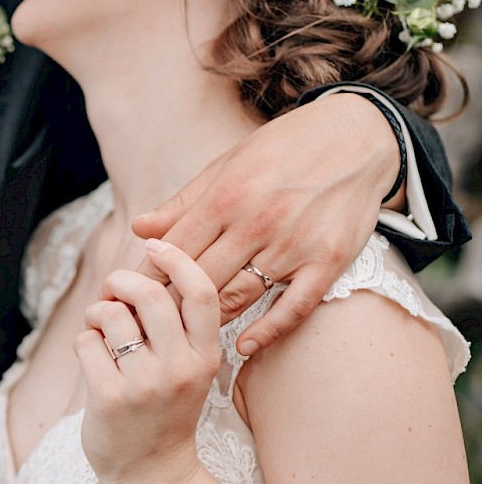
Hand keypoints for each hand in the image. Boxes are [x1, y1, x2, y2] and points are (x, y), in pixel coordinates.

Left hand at [76, 245, 219, 483]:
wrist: (153, 474)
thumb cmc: (166, 413)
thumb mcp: (190, 370)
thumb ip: (176, 327)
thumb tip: (146, 270)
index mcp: (205, 356)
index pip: (201, 292)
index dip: (178, 259)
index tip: (157, 245)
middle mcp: (179, 368)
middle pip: (150, 295)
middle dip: (123, 281)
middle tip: (113, 289)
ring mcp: (144, 384)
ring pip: (112, 315)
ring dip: (98, 312)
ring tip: (99, 328)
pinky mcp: (109, 398)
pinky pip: (86, 342)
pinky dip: (84, 341)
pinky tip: (92, 356)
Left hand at [132, 95, 395, 353]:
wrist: (357, 136)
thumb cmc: (284, 148)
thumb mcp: (229, 164)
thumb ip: (185, 203)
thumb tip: (139, 230)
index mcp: (226, 196)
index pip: (174, 250)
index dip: (147, 277)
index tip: (127, 297)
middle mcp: (257, 223)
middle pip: (200, 280)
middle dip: (168, 306)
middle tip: (146, 327)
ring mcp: (294, 245)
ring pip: (239, 296)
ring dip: (207, 321)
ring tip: (181, 338)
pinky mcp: (327, 261)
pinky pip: (293, 307)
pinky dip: (268, 331)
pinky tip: (244, 347)